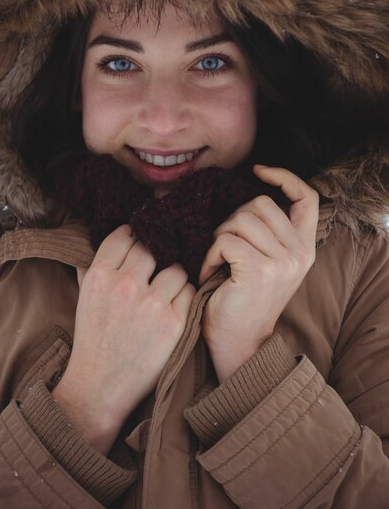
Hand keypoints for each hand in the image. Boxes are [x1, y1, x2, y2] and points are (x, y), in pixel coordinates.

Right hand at [53, 225, 194, 453]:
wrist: (99, 387)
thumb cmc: (93, 339)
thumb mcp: (84, 297)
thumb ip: (95, 266)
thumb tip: (114, 239)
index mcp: (100, 275)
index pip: (124, 235)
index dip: (134, 234)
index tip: (140, 238)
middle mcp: (126, 285)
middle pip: (152, 247)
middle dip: (156, 253)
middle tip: (157, 263)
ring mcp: (152, 304)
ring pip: (176, 268)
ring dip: (173, 276)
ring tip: (167, 288)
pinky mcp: (174, 323)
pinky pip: (189, 291)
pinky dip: (184, 296)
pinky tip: (174, 305)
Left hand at [199, 165, 318, 382]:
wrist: (240, 345)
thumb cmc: (244, 301)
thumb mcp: (269, 263)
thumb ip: (269, 233)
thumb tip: (245, 196)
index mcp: (305, 248)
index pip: (307, 197)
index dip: (284, 177)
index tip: (258, 171)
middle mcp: (299, 253)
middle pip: (260, 203)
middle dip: (232, 219)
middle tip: (222, 248)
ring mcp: (281, 261)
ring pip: (239, 219)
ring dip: (218, 238)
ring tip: (216, 263)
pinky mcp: (258, 270)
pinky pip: (224, 240)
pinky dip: (209, 254)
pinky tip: (209, 274)